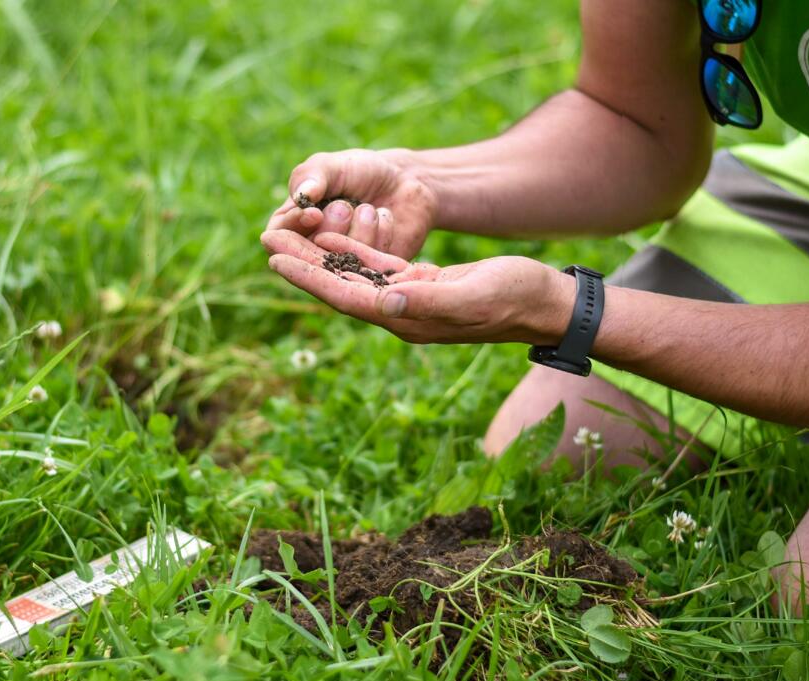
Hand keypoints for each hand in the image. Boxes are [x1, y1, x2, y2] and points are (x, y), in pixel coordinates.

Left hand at [261, 229, 572, 344]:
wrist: (543, 301)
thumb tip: (384, 302)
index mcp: (407, 320)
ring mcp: (408, 299)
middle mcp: (400, 313)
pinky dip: (351, 250)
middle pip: (339, 285)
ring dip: (318, 255)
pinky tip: (328, 235)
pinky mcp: (420, 283)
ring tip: (285, 233)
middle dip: (301, 263)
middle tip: (264, 237)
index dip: (309, 278)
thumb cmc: (516, 297)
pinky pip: (376, 267)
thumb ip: (430, 300)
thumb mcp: (474, 296)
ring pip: (352, 274)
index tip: (275, 259)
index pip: (346, 297)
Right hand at [265, 148, 437, 259]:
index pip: (278, 239)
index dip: (294, 229)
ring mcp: (343, 264)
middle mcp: (313, 250)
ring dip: (359, 226)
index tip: (314, 213)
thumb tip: (302, 195)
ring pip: (344, 259)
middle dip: (331, 228)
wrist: (403, 178)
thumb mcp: (331, 165)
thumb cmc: (358, 171)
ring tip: (368, 208)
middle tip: (345, 205)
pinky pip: (372, 261)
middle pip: (310, 255)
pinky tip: (384, 217)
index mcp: (293, 226)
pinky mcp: (373, 271)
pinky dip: (380, 232)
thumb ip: (313, 175)